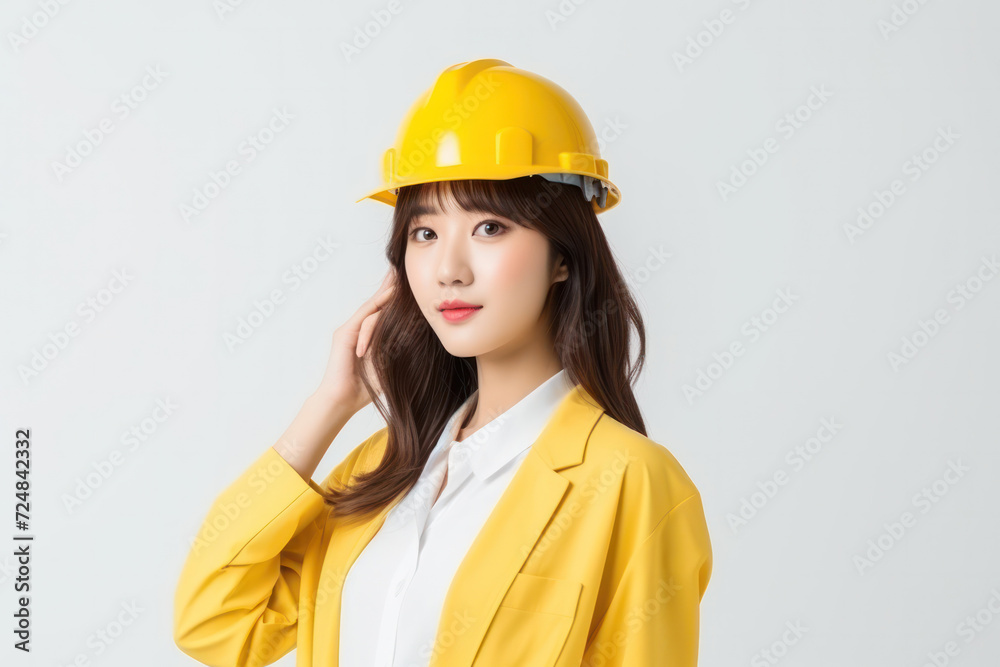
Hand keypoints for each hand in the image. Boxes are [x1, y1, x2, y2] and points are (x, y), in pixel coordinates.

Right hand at [312, 268, 396, 415]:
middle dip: (390, 285)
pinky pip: (364, 316)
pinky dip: (378, 304)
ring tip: (400, 275)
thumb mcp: (389, 365)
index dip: (395, 297)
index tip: (409, 283)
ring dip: (387, 291)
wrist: (342, 400)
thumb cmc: (365, 387)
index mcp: (369, 335)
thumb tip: (421, 339)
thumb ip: (399, 350)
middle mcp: (358, 328)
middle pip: (377, 302)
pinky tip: (390, 294)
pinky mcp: (344, 334)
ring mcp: (350, 329)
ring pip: (373, 307)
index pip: (384, 312)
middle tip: (402, 267)